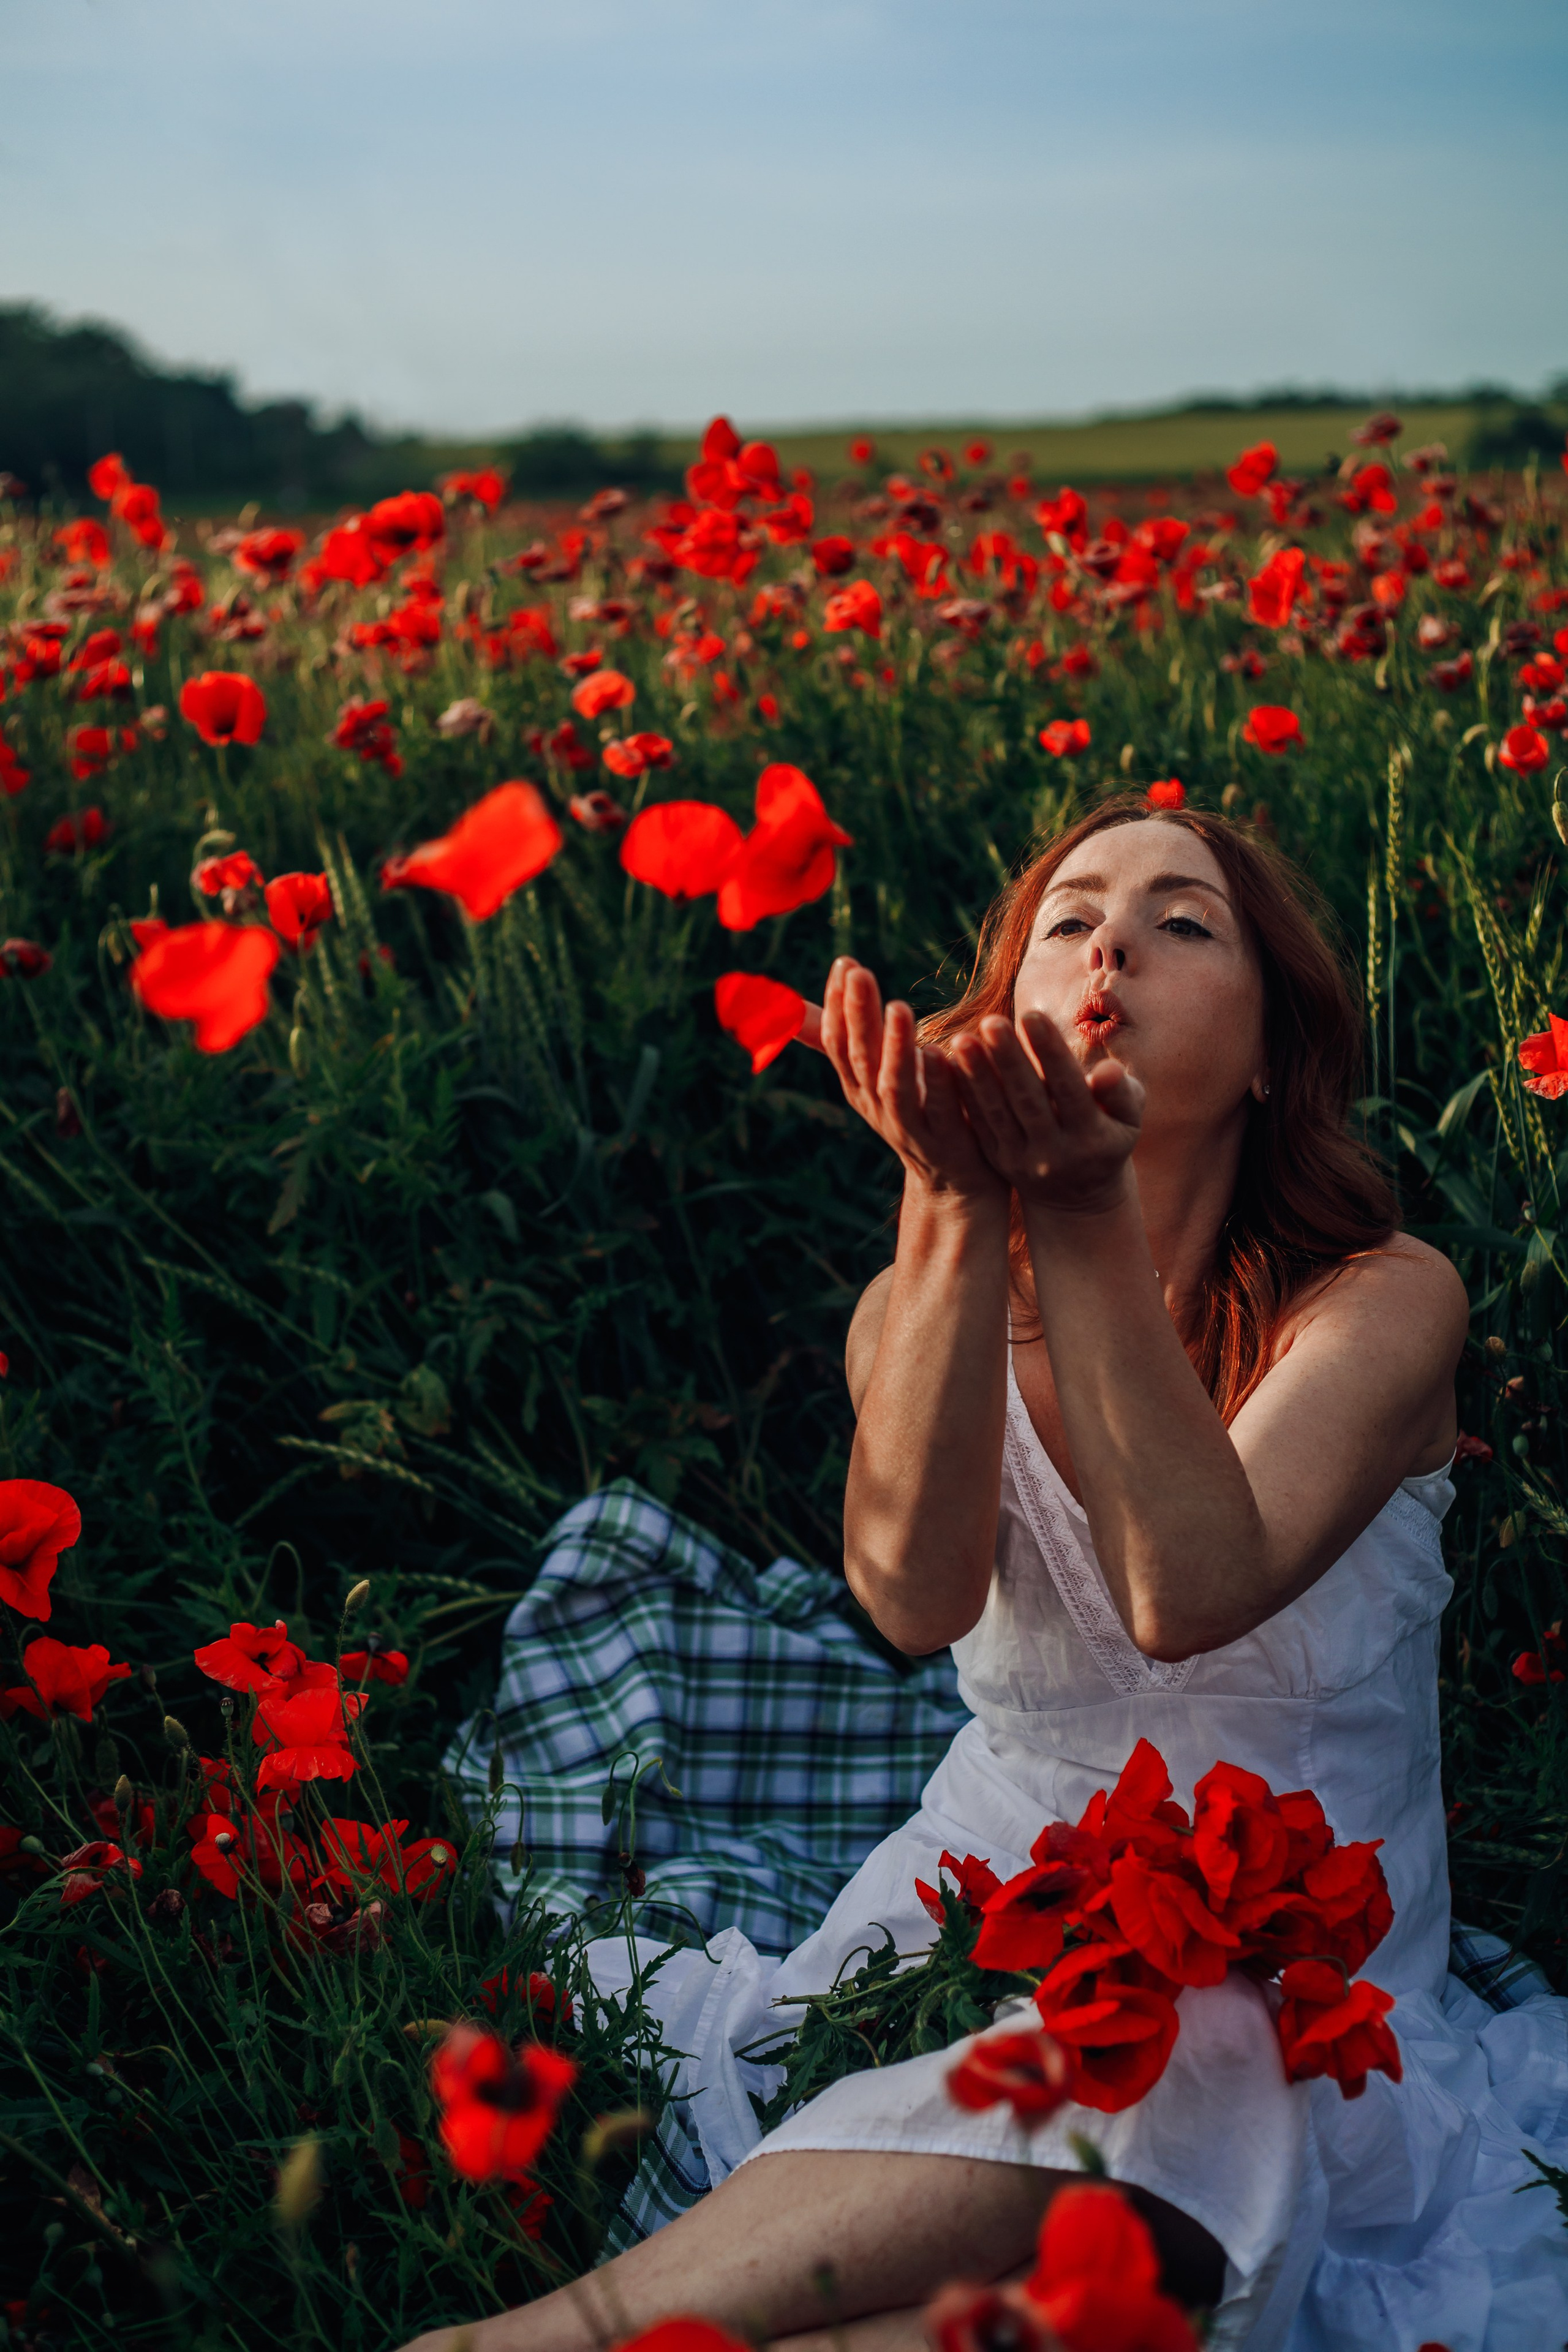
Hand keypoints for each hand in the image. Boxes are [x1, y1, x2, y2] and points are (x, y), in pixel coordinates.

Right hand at [800, 959, 1006, 1205]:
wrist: (955, 1181)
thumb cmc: (918, 1110)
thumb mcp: (875, 1071)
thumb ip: (841, 1036)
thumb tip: (784, 1005)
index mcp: (858, 1086)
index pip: (837, 1042)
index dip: (837, 1005)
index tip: (845, 963)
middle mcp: (876, 1106)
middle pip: (860, 1058)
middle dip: (858, 1014)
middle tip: (860, 973)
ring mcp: (910, 1127)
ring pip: (894, 1086)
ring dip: (894, 1047)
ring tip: (899, 1008)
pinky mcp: (947, 1142)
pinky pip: (941, 1110)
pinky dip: (939, 1082)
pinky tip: (942, 1051)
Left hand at [949, 1008, 1143, 1214]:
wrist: (1079, 1195)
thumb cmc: (1109, 1136)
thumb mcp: (1128, 1119)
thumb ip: (1122, 1093)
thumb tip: (1107, 1071)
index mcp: (1092, 1137)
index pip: (1069, 1088)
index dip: (1050, 1052)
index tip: (1031, 1014)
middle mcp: (1056, 1152)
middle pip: (1028, 1100)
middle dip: (1009, 1060)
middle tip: (991, 1021)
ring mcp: (1023, 1159)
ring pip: (998, 1114)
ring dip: (978, 1076)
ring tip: (962, 1040)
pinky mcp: (998, 1160)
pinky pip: (980, 1124)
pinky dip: (967, 1095)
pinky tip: (951, 1065)